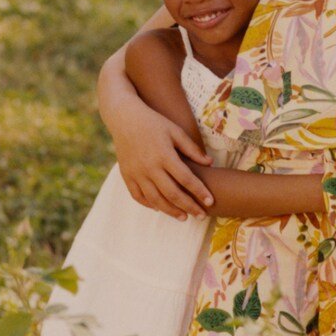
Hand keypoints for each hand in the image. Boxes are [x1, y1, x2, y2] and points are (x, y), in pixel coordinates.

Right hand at [113, 104, 213, 218]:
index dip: (200, 192)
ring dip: (171, 211)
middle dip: (189, 207)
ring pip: (155, 199)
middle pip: (172, 194)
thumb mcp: (175, 131)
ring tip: (183, 218)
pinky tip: (160, 208)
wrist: (124, 118)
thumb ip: (192, 148)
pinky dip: (149, 205)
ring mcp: (136, 173)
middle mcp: (150, 167)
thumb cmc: (154, 123)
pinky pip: (138, 196)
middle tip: (201, 216)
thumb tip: (210, 164)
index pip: (186, 179)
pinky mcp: (126, 176)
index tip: (211, 202)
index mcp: (164, 155)